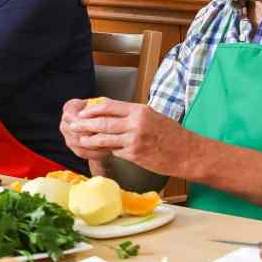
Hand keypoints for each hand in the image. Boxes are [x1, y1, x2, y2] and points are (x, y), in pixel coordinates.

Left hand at [62, 97, 193, 173]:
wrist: (188, 153)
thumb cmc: (172, 134)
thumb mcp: (152, 116)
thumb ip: (132, 115)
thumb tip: (110, 113)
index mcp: (139, 110)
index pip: (109, 106)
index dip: (92, 109)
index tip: (82, 112)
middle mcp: (136, 123)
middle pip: (102, 122)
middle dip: (85, 123)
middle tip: (73, 125)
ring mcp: (134, 140)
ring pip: (104, 138)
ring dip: (89, 138)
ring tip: (80, 138)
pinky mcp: (135, 155)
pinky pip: (114, 151)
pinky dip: (104, 149)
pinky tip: (97, 149)